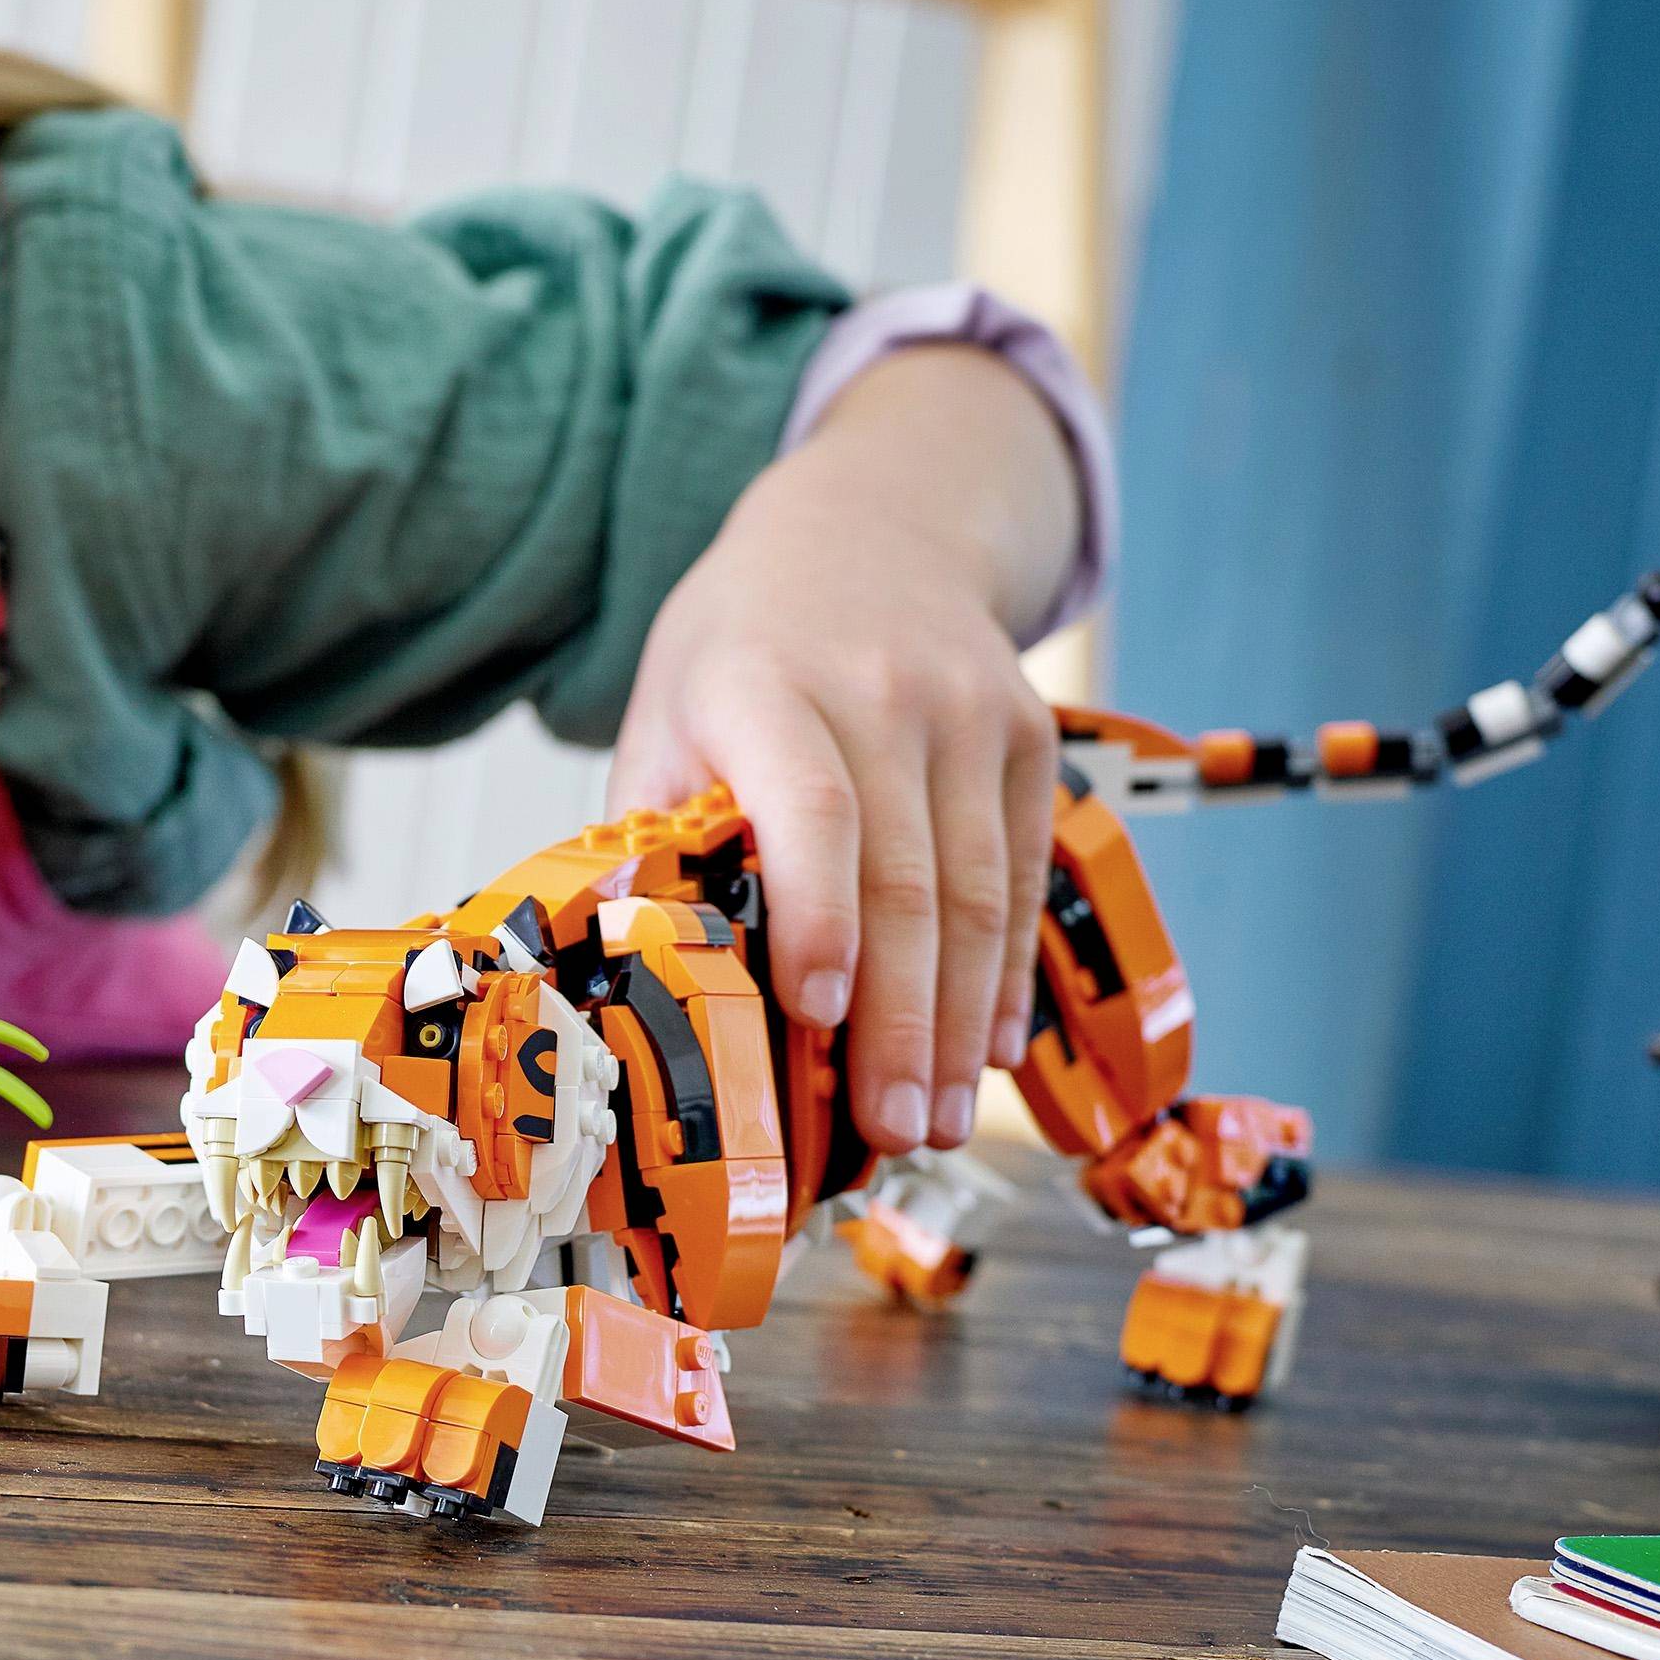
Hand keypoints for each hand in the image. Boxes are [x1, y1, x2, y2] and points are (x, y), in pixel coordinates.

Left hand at [610, 344, 1075, 1154]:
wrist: (867, 530)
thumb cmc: (746, 643)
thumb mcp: (664, 712)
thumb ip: (654, 834)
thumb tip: (630, 976)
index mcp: (766, 686)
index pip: (811, 807)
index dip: (820, 914)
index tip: (820, 1010)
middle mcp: (883, 694)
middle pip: (908, 875)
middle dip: (905, 1020)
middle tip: (895, 1129)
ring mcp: (970, 713)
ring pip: (980, 891)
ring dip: (963, 1021)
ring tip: (941, 1118)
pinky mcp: (1028, 738)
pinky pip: (1024, 875)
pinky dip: (1007, 972)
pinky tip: (989, 1048)